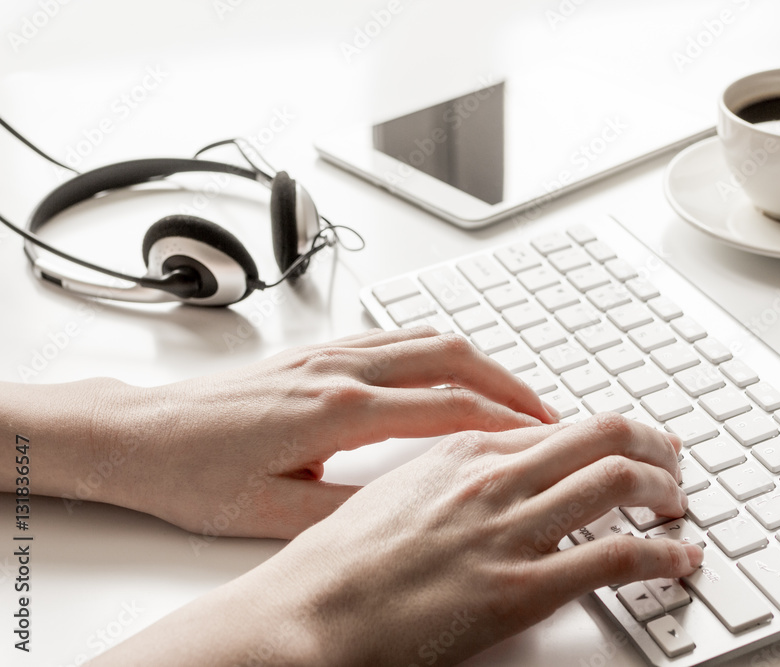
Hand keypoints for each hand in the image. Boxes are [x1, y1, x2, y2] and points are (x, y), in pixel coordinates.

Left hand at [73, 327, 558, 538]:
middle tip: (545, 410)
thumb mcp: (275, 514)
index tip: (541, 434)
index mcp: (335, 411)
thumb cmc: (195, 476)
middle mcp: (338, 370)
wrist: (139, 436)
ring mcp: (326, 353)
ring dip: (478, 360)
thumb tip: (413, 509)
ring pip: (425, 337)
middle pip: (449, 356)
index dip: (503, 419)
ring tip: (510, 390)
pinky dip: (438, 349)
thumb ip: (352, 510)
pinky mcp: (315, 352)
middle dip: (508, 381)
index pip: (445, 405)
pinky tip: (449, 368)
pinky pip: (394, 335)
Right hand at [95, 414, 700, 665]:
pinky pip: (614, 557)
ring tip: (680, 503)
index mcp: (461, 452)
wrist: (306, 613)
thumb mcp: (395, 492)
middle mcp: (492, 478)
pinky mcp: (519, 589)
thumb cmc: (340, 561)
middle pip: (601, 434)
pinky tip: (679, 560)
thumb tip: (493, 469)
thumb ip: (452, 474)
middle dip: (651, 441)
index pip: (559, 424)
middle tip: (672, 457)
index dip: (607, 429)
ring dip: (664, 488)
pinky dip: (661, 554)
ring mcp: (508, 530)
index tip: (628, 439)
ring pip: (617, 480)